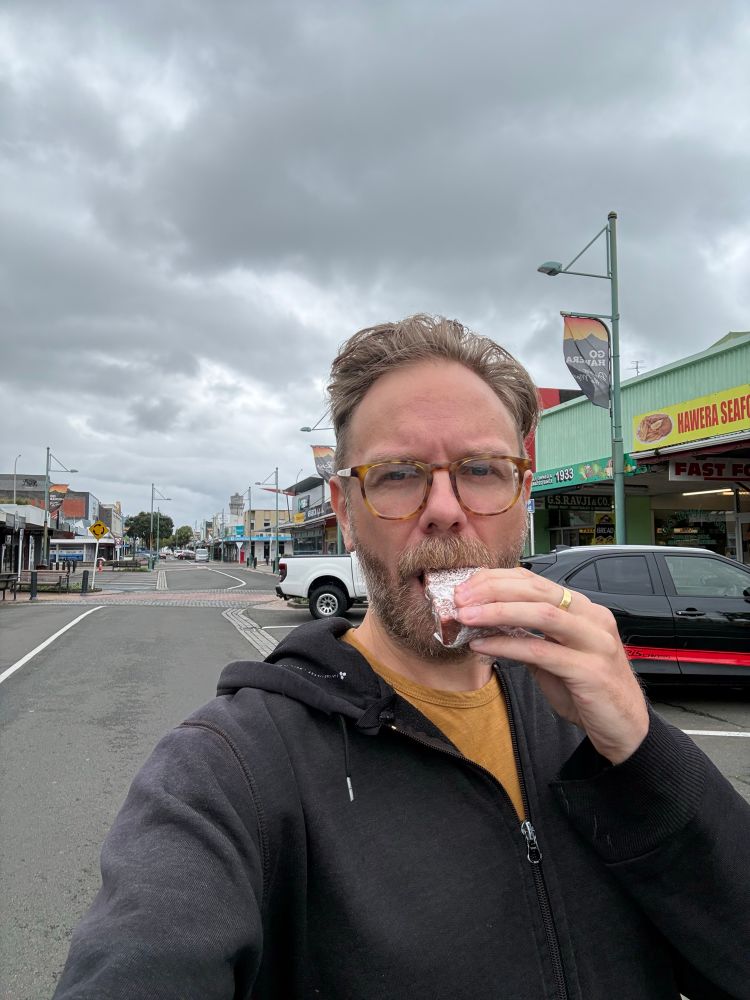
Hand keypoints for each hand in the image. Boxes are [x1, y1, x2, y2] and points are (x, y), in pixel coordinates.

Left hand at [454, 567, 648, 764]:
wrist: (625, 729)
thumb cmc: (589, 692)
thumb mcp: (554, 658)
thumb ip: (529, 637)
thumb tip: (487, 625)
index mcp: (584, 610)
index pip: (536, 582)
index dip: (498, 580)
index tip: (467, 586)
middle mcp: (593, 619)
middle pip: (538, 591)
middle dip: (494, 590)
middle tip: (461, 598)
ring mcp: (595, 643)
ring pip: (542, 614)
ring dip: (498, 612)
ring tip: (467, 617)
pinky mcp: (591, 671)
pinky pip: (542, 651)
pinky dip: (509, 645)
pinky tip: (483, 647)